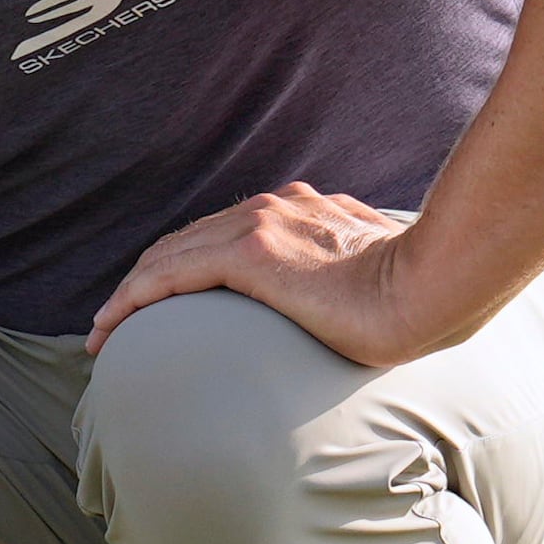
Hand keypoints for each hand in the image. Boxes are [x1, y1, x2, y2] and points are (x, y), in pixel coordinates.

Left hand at [84, 184, 457, 364]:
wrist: (438, 287)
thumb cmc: (425, 296)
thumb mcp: (383, 279)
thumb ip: (357, 280)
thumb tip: (362, 306)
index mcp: (304, 213)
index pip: (224, 237)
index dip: (183, 268)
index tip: (162, 304)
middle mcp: (277, 209)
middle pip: (186, 242)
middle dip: (145, 281)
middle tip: (116, 323)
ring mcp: (261, 225)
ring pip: (168, 256)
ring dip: (129, 295)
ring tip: (104, 334)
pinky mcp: (250, 252)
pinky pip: (169, 275)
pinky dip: (133, 299)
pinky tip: (112, 326)